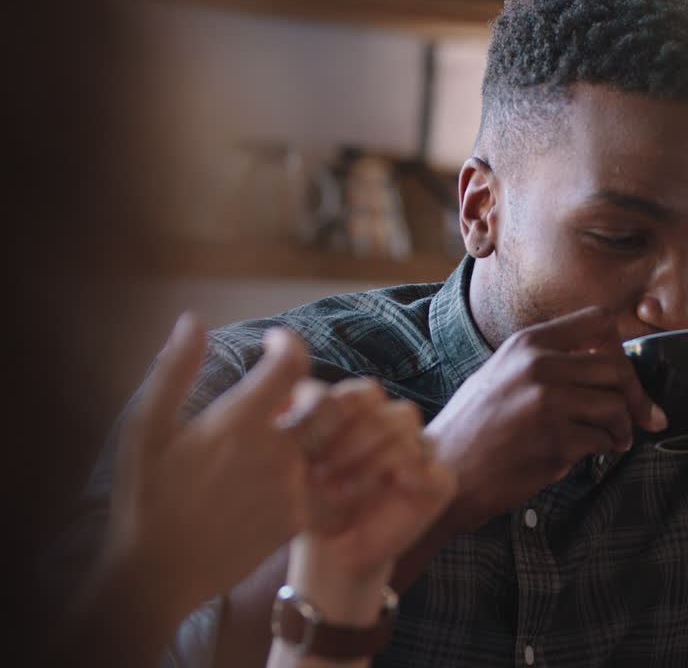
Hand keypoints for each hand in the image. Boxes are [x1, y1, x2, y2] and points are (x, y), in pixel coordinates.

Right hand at [102, 314, 311, 618]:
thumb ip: (173, 371)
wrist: (157, 573)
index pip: (289, 365)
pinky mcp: (298, 520)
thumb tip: (192, 321)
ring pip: (336, 444)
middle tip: (287, 396)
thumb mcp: (145, 429)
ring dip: (324, 432)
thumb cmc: (145, 497)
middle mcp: (273, 452)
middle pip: (326, 402)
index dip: (287, 344)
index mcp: (236, 423)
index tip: (274, 343)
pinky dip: (331, 475)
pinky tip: (306, 473)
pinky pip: (334, 488)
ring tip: (297, 433)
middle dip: (310, 391)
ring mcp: (290, 488)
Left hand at [283, 380, 456, 622]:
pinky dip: (414, 473)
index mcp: (356, 412)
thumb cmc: (307, 505)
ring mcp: (416, 452)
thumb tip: (296, 384)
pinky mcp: (435, 483)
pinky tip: (390, 484)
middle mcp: (389, 426)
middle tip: (319, 474)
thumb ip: (295, 421)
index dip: (334, 412)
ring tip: (341, 490)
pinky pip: (437, 469)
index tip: (305, 448)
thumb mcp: (290, 465)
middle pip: (386, 408)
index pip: (360, 392)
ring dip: (374, 458)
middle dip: (351, 439)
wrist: (331, 554)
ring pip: (410, 430)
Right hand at [424, 306, 665, 531]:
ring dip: (622, 428)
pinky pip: (601, 441)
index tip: (623, 373)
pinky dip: (600, 450)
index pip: (600, 320)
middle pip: (617, 368)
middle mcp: (539, 366)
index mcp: (528, 343)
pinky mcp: (554, 442)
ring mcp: (547, 403)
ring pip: (615, 406)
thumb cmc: (475, 428)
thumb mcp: (503, 374)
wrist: (445, 473)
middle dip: (635, 397)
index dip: (620, 348)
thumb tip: (606, 363)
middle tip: (641, 417)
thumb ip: (549, 363)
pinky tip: (581, 456)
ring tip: (613, 441)